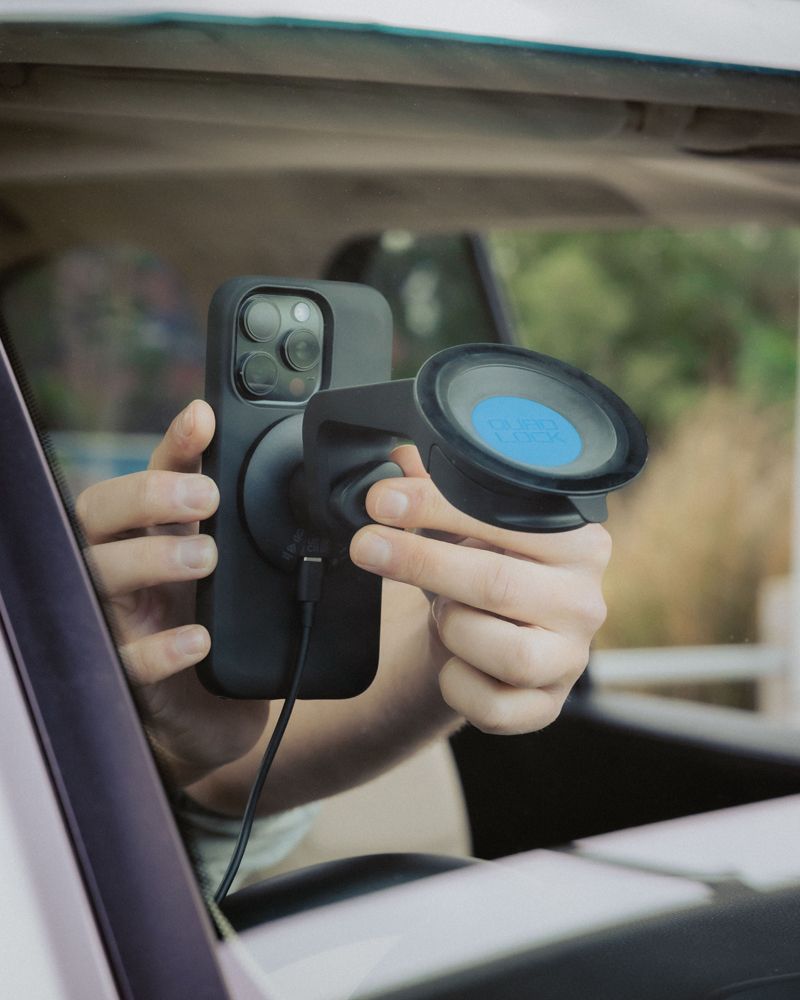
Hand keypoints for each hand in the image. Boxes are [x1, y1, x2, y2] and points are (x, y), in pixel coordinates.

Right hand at [75, 400, 268, 787]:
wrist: (218, 714)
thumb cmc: (220, 623)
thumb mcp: (239, 569)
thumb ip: (250, 525)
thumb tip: (293, 467)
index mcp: (153, 532)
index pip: (149, 474)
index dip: (172, 445)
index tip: (203, 419)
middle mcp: (126, 565)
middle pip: (100, 513)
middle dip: (147, 496)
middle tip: (204, 498)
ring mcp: (122, 618)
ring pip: (102, 577)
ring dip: (153, 559)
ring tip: (205, 558)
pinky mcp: (131, 676)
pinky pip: (128, 660)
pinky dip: (161, 649)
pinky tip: (198, 640)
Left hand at [351, 445, 609, 734]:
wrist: (492, 635)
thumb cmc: (484, 570)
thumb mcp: (464, 527)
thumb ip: (436, 488)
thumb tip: (397, 457)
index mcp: (577, 541)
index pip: (510, 520)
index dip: (438, 507)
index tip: (383, 501)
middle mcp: (583, 599)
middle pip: (498, 583)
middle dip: (420, 562)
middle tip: (367, 546)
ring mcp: (570, 657)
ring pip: (505, 651)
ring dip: (454, 629)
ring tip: (444, 613)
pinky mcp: (547, 706)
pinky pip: (496, 706)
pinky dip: (459, 686)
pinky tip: (452, 663)